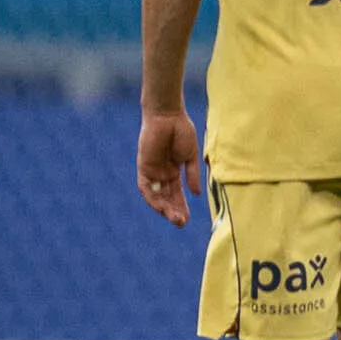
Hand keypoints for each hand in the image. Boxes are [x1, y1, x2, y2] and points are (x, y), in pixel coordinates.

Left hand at [136, 108, 200, 225]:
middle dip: (174, 211)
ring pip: (156, 196)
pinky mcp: (144, 167)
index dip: (181, 206)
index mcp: (174, 171)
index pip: (176, 193)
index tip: (187, 218)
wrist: (168, 116)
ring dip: (164, 208)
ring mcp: (152, 171)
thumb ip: (192, 174)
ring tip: (175, 218)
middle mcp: (161, 174)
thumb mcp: (190, 156)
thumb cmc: (182, 131)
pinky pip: (145, 187)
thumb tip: (196, 194)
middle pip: (166, 197)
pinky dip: (152, 197)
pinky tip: (162, 206)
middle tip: (182, 223)